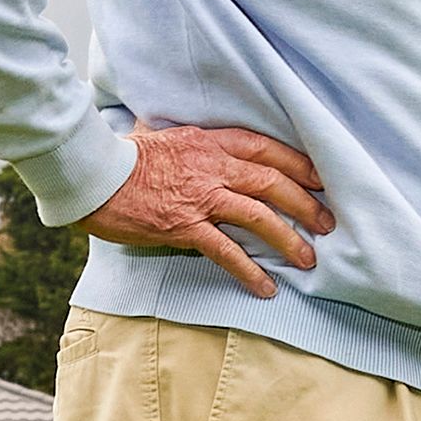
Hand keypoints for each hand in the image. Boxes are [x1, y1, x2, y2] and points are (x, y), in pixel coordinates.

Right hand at [83, 122, 329, 295]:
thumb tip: (199, 136)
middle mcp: (211, 167)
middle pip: (272, 182)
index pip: (265, 148)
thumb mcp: (162, 133)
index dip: (298, 163)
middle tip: (329, 224)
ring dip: (289, 239)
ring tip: (308, 259)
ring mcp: (199, 197)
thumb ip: (189, 137)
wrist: (91, 175)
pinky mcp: (184, 226)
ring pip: (258, 217)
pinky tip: (265, 288)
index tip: (322, 179)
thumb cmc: (123, 155)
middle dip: (306, 204)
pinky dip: (249, 271)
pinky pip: (225, 251)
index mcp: (209, 142)